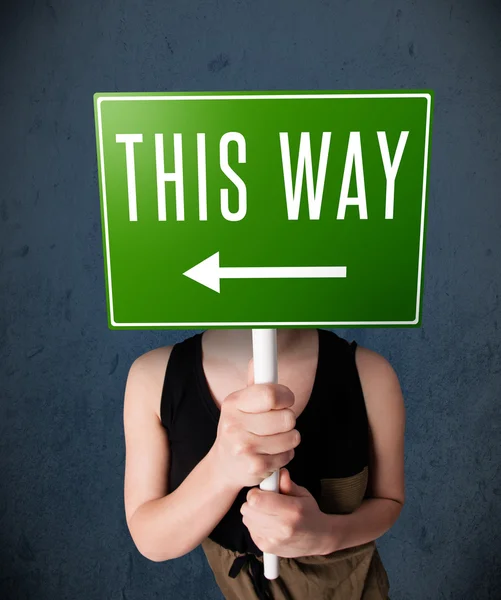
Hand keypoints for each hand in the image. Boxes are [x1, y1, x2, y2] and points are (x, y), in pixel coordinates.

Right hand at [209, 360, 299, 489]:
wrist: (224, 465)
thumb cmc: (239, 428)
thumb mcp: (241, 404)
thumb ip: (254, 383)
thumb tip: (258, 358)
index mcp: (233, 403)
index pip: (270, 394)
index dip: (286, 396)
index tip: (286, 399)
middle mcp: (234, 424)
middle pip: (287, 417)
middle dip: (288, 420)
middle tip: (278, 424)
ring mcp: (244, 448)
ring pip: (292, 437)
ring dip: (289, 439)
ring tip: (274, 440)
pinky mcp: (254, 467)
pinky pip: (288, 455)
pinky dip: (285, 455)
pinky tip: (271, 454)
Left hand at [240, 468, 332, 557]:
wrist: (318, 539)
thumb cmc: (309, 513)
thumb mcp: (302, 494)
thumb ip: (288, 484)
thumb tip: (279, 473)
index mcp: (292, 511)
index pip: (256, 499)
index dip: (256, 492)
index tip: (263, 491)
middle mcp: (282, 527)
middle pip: (248, 509)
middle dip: (253, 501)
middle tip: (264, 501)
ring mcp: (273, 540)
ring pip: (246, 519)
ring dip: (253, 513)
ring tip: (267, 512)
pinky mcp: (267, 548)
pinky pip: (250, 530)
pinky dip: (255, 524)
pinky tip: (268, 523)